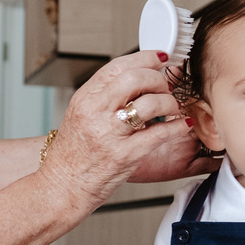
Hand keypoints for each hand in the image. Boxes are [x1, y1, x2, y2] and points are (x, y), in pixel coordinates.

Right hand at [39, 52, 210, 204]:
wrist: (61, 186)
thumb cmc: (72, 155)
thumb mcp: (80, 116)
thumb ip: (105, 97)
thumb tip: (138, 78)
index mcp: (85, 99)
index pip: (118, 66)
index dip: (145, 58)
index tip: (160, 58)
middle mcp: (95, 113)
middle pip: (136, 78)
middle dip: (159, 79)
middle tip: (166, 87)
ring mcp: (110, 134)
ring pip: (150, 103)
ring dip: (170, 102)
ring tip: (173, 108)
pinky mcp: (125, 155)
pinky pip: (160, 134)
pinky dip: (178, 126)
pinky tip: (182, 125)